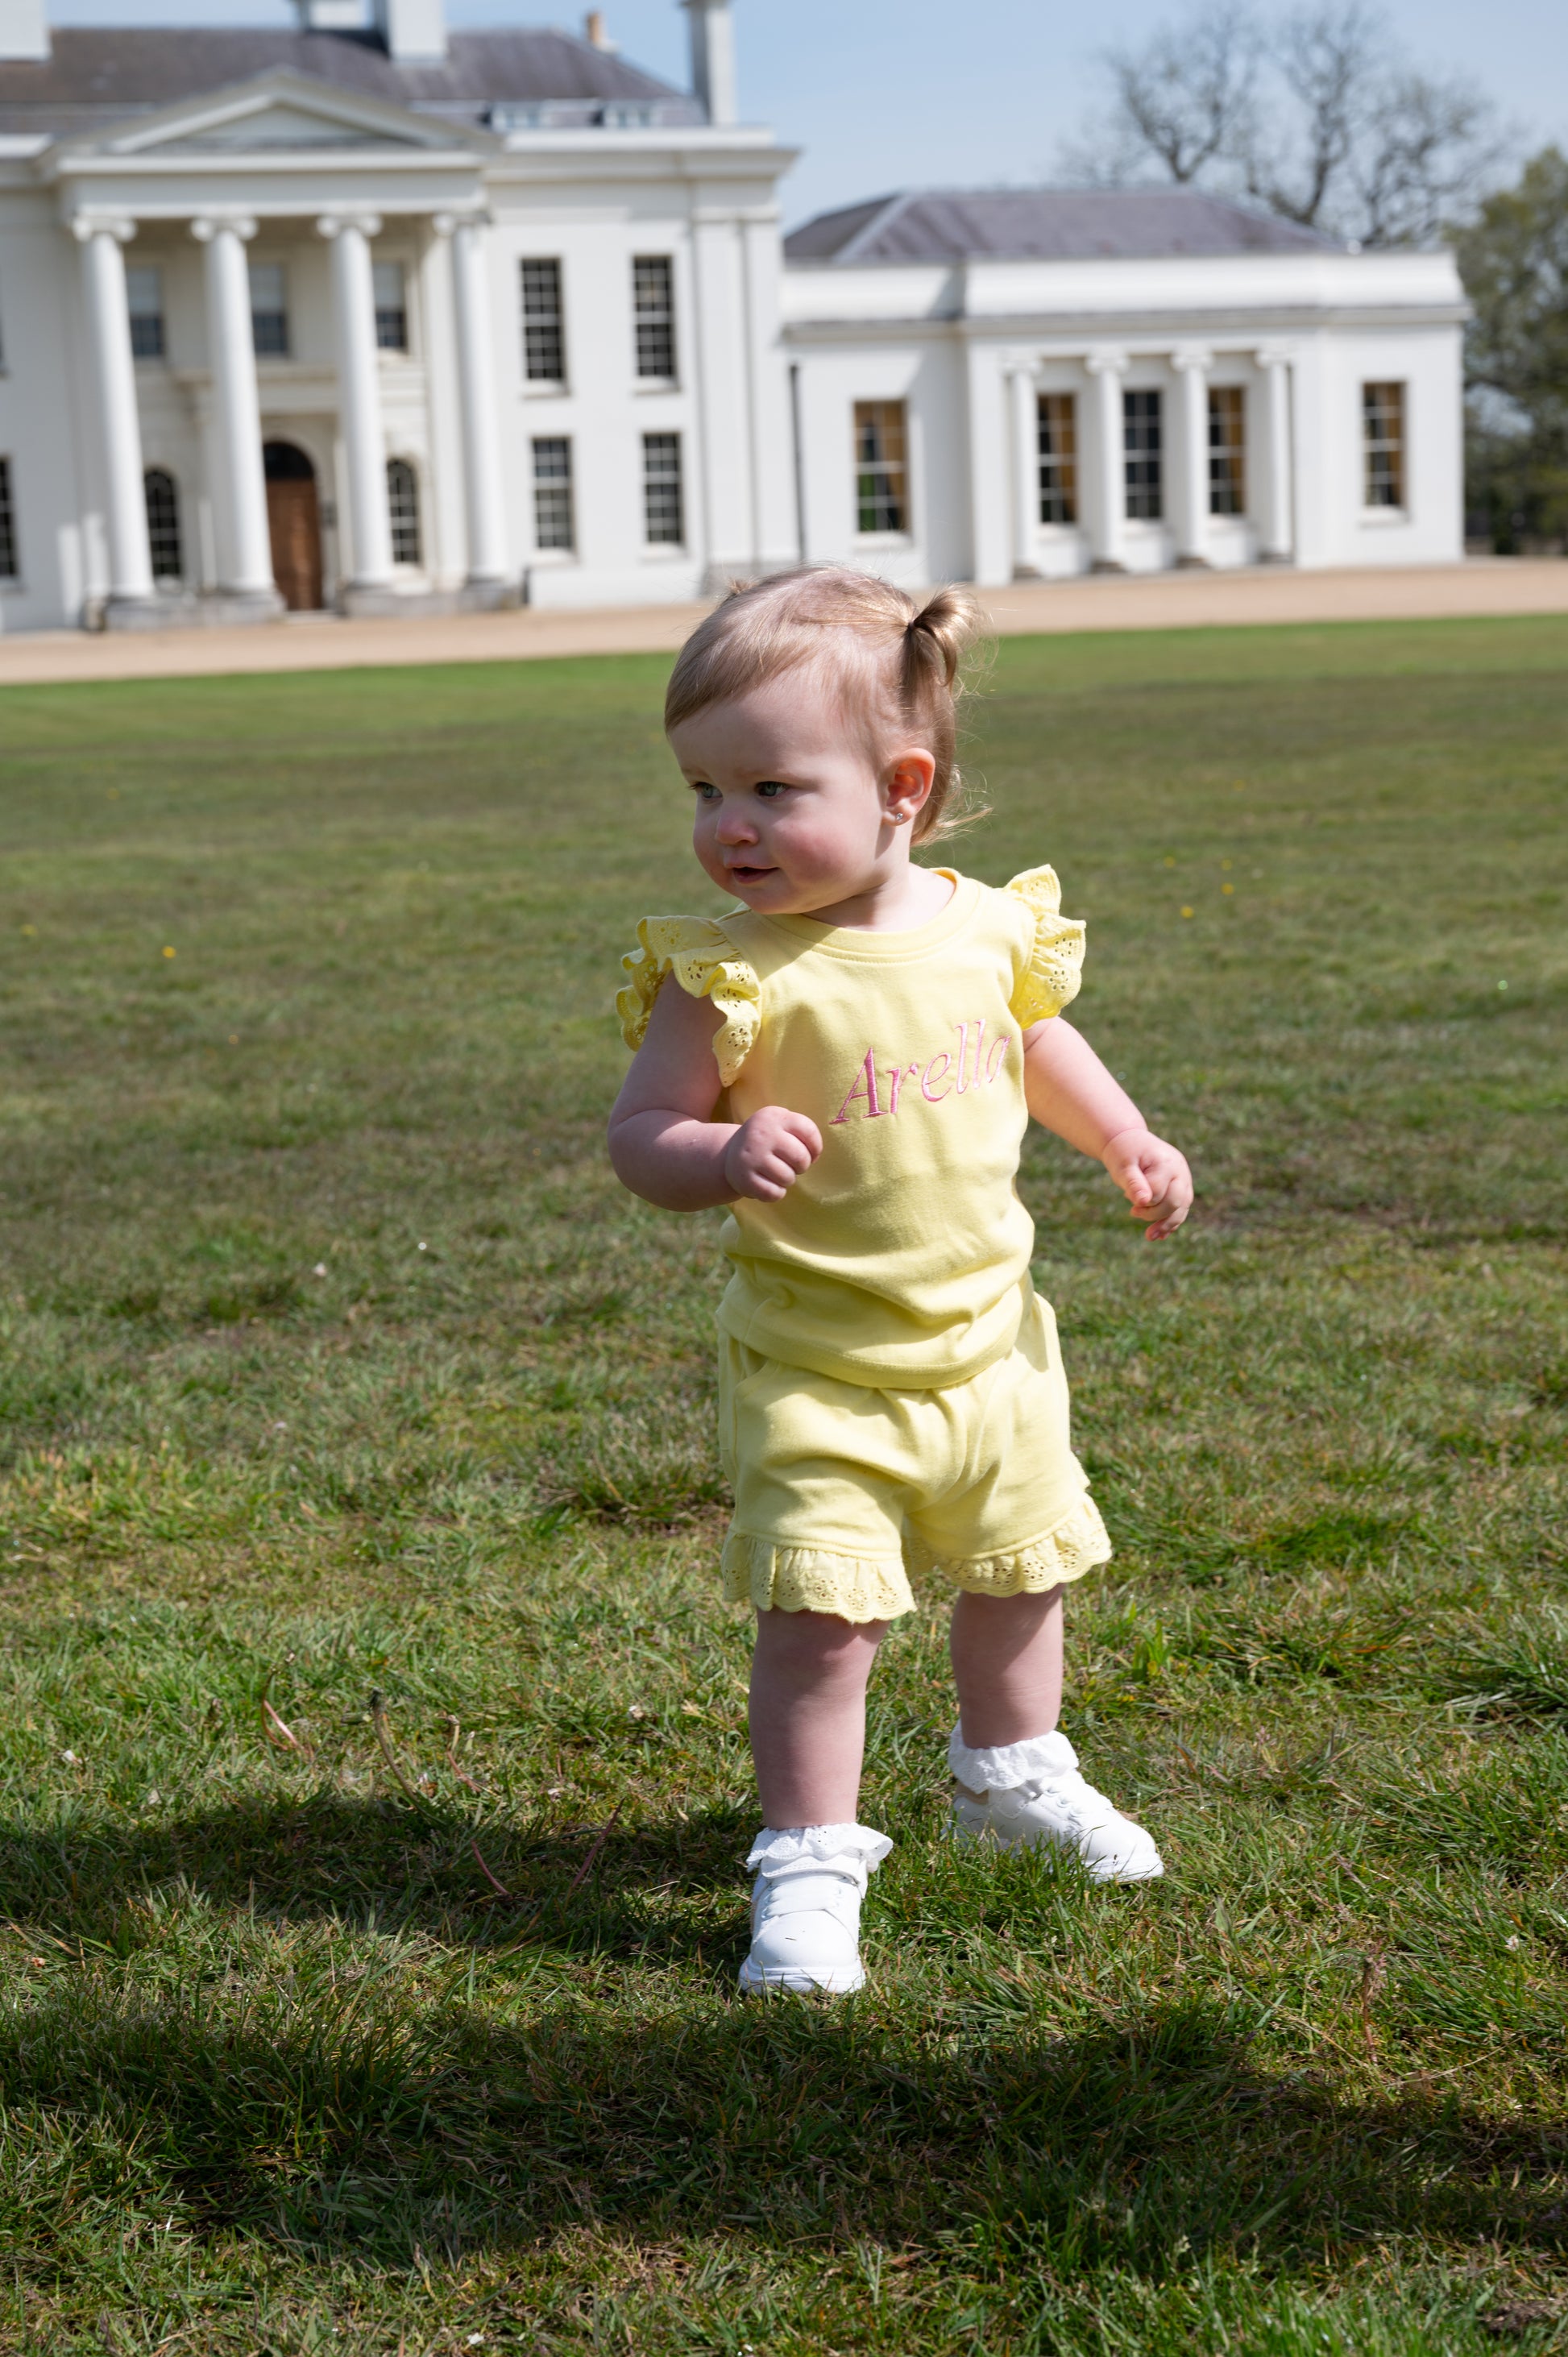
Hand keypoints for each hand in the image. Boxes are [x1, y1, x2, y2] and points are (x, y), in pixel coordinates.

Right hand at [724, 1105, 822, 1201]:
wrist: (729, 1154)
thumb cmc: (766, 1142)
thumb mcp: (780, 1126)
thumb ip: (801, 1133)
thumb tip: (814, 1155)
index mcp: (774, 1116)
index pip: (808, 1130)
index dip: (816, 1147)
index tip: (810, 1153)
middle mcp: (761, 1134)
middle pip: (801, 1157)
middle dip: (802, 1166)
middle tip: (792, 1165)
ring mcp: (751, 1157)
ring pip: (788, 1178)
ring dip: (787, 1180)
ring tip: (777, 1173)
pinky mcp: (744, 1178)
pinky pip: (774, 1193)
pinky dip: (776, 1193)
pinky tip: (767, 1183)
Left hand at [1102, 1125, 1192, 1241]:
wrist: (1130, 1141)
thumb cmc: (1124, 1153)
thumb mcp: (1123, 1166)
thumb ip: (1133, 1183)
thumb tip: (1143, 1202)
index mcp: (1166, 1162)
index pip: (1158, 1191)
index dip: (1144, 1202)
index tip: (1129, 1204)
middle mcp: (1181, 1170)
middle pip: (1175, 1201)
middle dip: (1156, 1215)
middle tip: (1133, 1214)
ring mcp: (1184, 1178)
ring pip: (1182, 1207)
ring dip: (1167, 1224)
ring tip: (1150, 1237)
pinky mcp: (1182, 1187)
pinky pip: (1181, 1208)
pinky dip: (1171, 1221)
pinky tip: (1161, 1235)